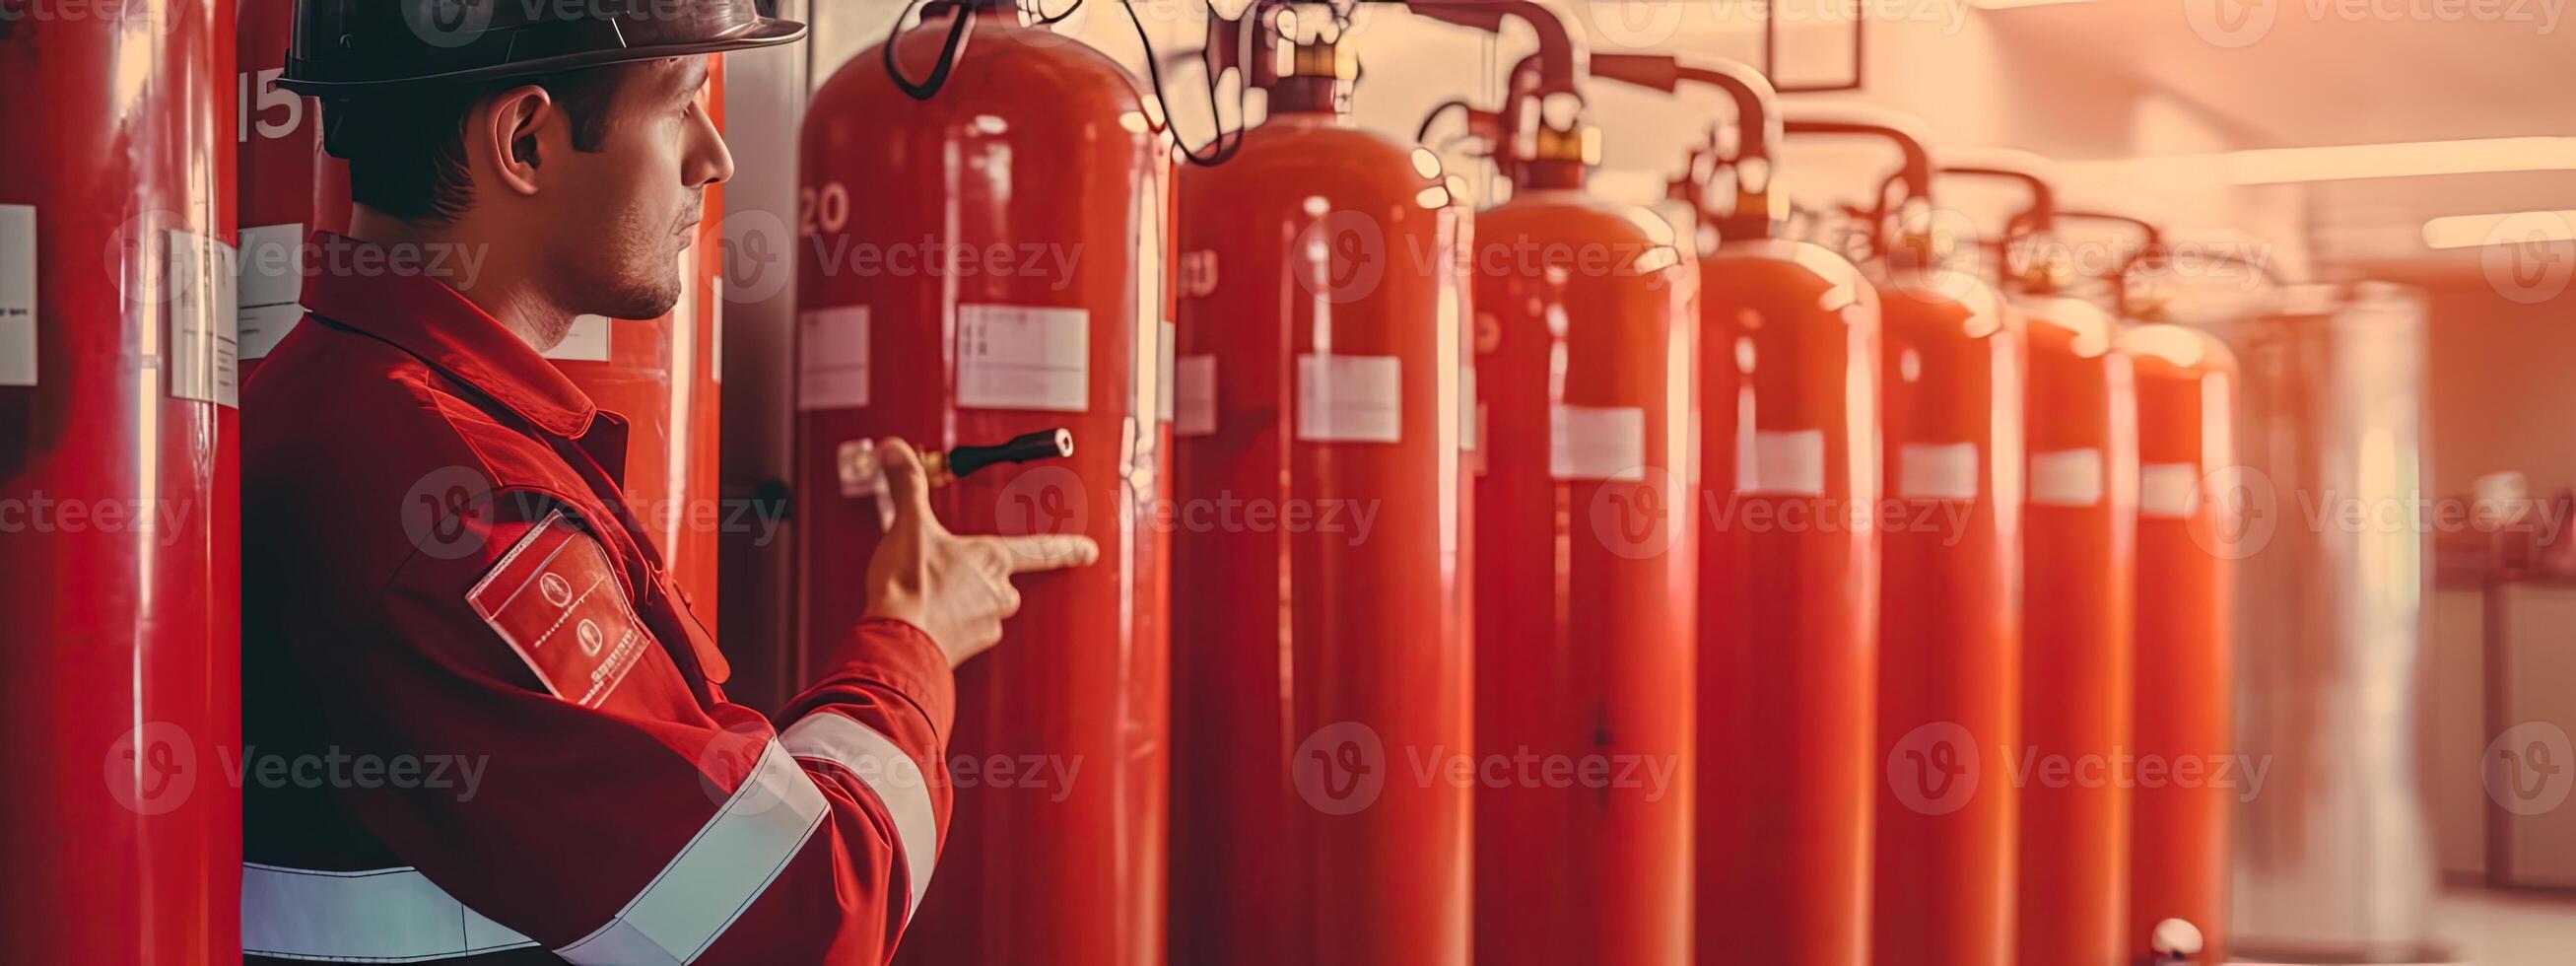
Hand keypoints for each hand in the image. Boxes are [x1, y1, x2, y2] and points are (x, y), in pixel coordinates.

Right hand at [862, 438, 1098, 666]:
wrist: (895, 641)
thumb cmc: (910, 588)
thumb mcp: (908, 525)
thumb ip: (907, 485)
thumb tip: (897, 451)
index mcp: (991, 559)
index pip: (1040, 550)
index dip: (1066, 548)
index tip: (1088, 550)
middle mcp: (996, 594)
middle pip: (1004, 583)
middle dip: (984, 579)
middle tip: (951, 574)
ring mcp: (984, 625)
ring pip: (985, 611)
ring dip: (964, 604)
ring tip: (930, 596)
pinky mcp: (966, 651)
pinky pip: (964, 635)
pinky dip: (949, 627)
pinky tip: (925, 620)